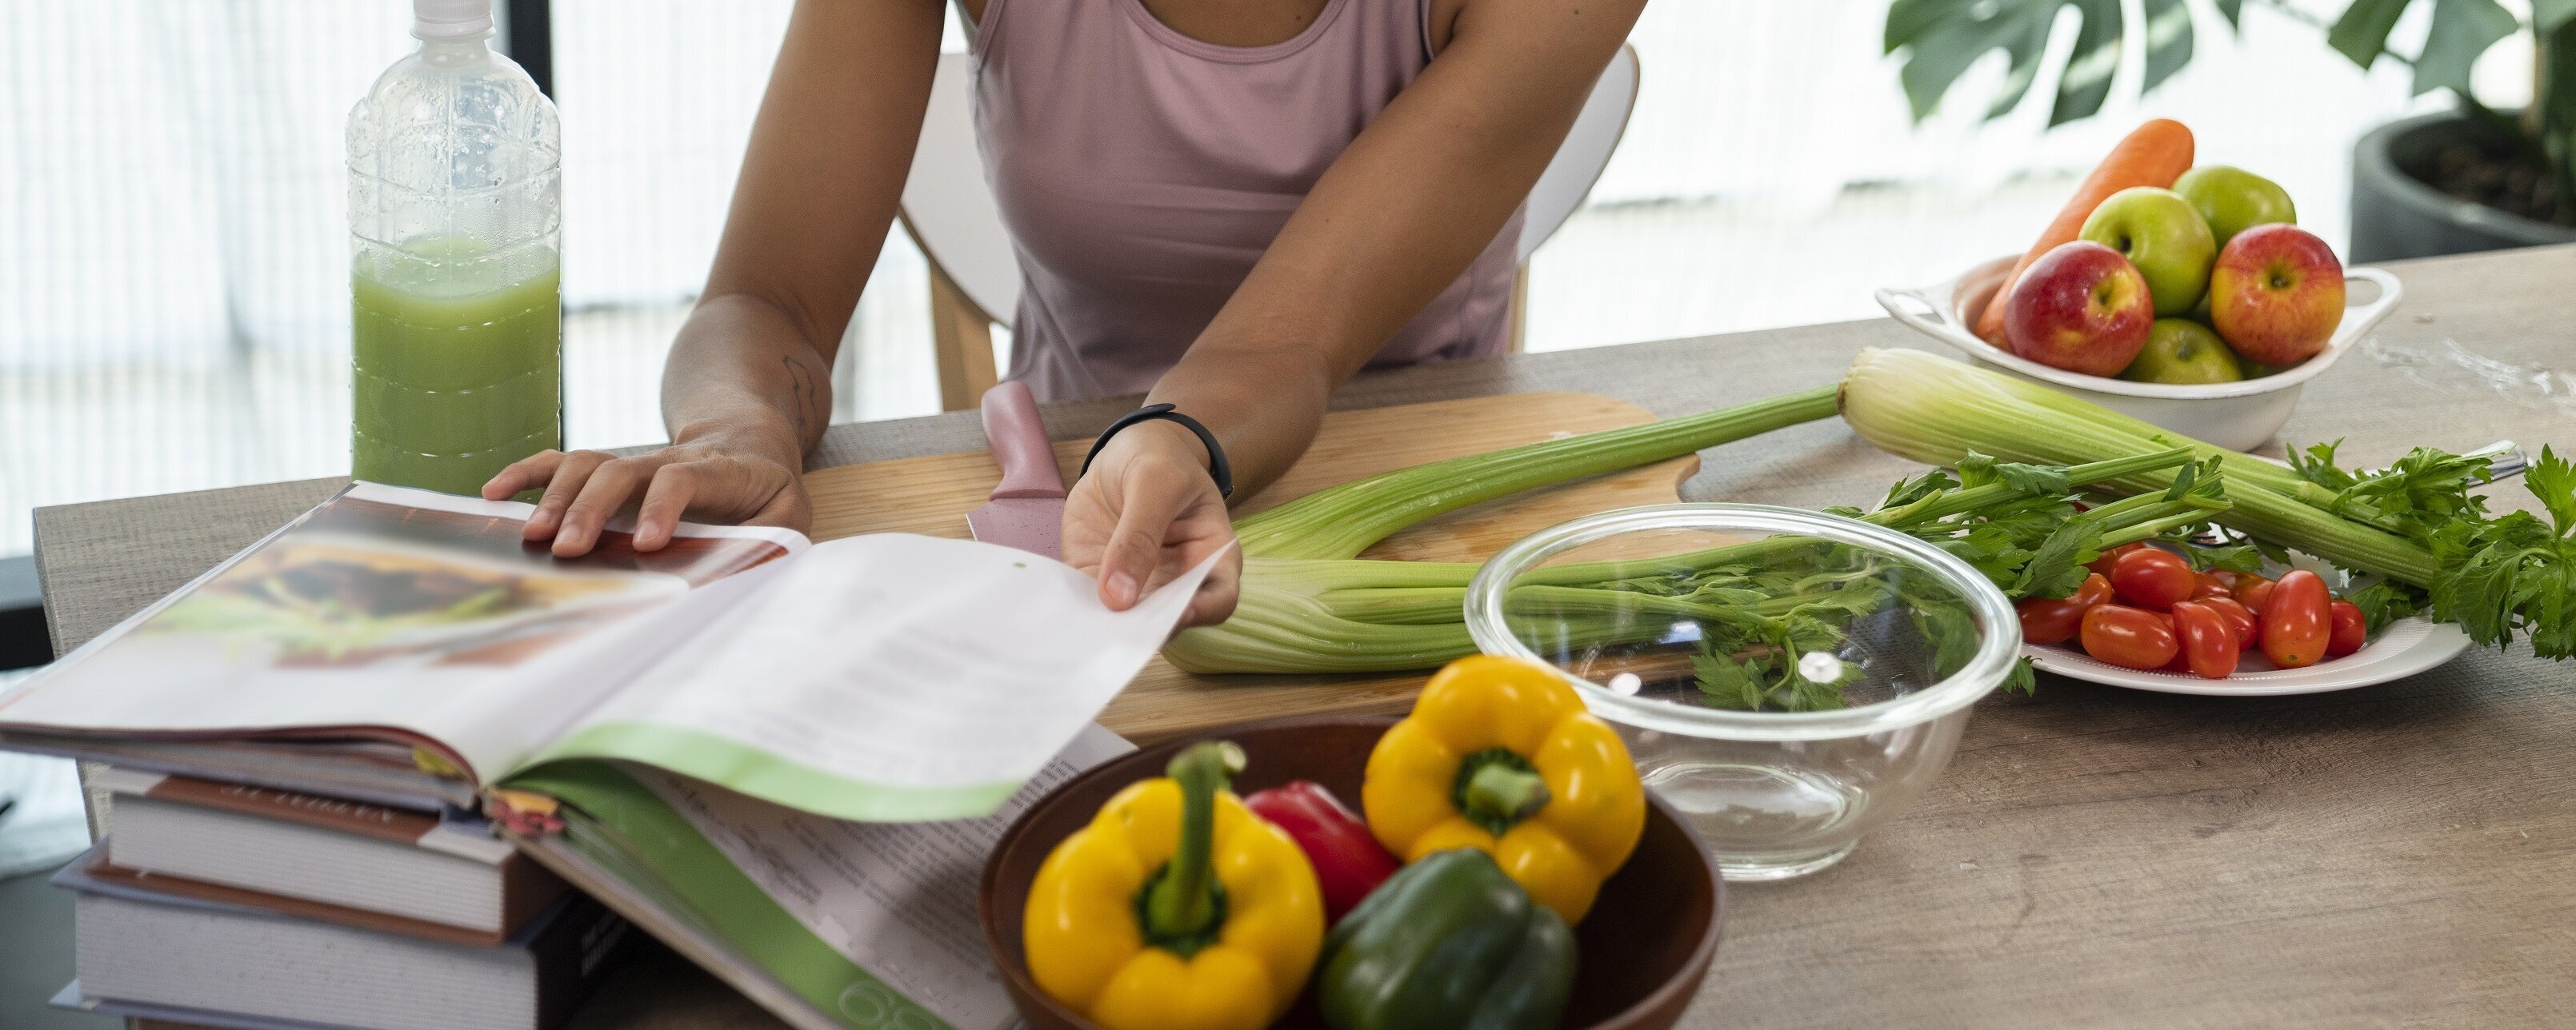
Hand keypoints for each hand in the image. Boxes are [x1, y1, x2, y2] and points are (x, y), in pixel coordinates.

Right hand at [481, 427, 809, 556]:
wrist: (746, 435)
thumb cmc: (769, 488)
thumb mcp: (791, 513)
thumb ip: (778, 539)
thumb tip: (753, 570)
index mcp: (718, 472)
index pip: (683, 477)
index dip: (662, 505)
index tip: (645, 544)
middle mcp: (668, 460)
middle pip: (622, 470)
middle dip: (591, 508)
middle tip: (567, 550)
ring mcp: (634, 460)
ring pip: (587, 463)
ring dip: (554, 496)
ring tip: (530, 535)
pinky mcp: (609, 465)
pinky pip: (563, 462)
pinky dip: (526, 474)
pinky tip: (492, 495)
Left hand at [1062, 420, 1242, 627]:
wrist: (1125, 453)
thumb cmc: (1159, 460)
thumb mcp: (1156, 482)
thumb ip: (1140, 534)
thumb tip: (1119, 598)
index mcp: (1211, 556)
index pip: (1219, 598)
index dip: (1201, 611)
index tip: (1172, 613)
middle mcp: (1178, 581)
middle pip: (1170, 621)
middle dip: (1145, 628)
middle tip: (1118, 625)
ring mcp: (1139, 585)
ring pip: (1127, 623)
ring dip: (1108, 628)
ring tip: (1087, 626)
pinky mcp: (1100, 582)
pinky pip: (1091, 606)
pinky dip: (1079, 612)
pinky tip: (1065, 612)